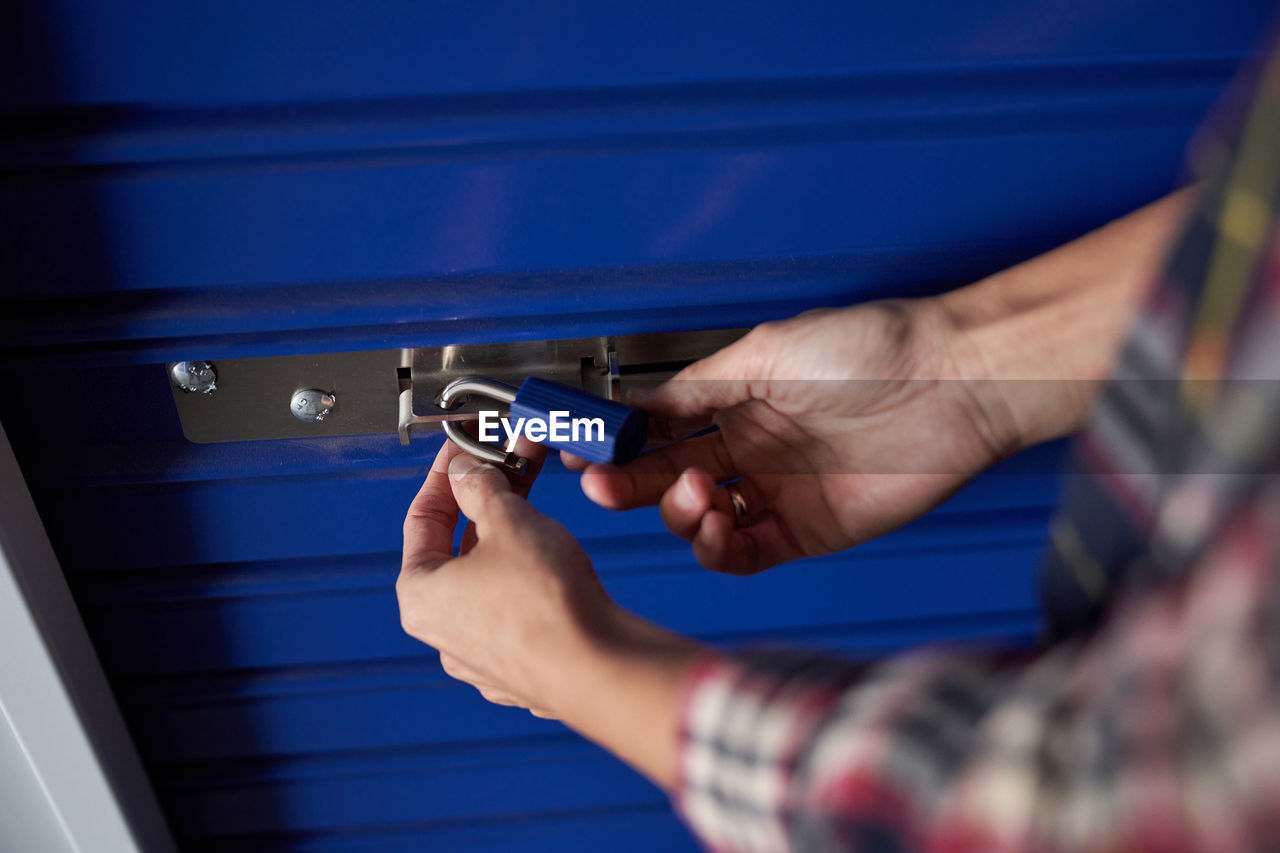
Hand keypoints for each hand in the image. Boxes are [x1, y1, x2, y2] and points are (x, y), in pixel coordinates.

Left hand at [398, 437, 704, 787]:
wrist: (599, 668)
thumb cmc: (545, 605)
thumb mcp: (508, 519)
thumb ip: (480, 488)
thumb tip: (465, 472)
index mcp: (421, 597)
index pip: (422, 519)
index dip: (446, 475)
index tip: (464, 450)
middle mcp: (444, 632)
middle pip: (458, 548)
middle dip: (488, 500)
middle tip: (510, 463)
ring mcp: (484, 655)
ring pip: (491, 579)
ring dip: (512, 535)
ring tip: (537, 498)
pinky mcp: (524, 667)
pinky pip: (519, 609)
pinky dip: (532, 576)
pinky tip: (554, 554)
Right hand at [568, 300, 1017, 573]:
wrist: (954, 383)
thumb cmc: (872, 349)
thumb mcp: (766, 351)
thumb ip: (700, 386)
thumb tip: (640, 401)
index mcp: (736, 402)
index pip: (659, 430)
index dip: (618, 445)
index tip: (581, 450)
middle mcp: (752, 450)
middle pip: (669, 480)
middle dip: (630, 487)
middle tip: (604, 487)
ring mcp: (778, 493)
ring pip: (702, 523)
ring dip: (681, 517)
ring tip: (694, 497)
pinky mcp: (809, 532)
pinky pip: (747, 553)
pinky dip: (721, 549)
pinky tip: (719, 527)